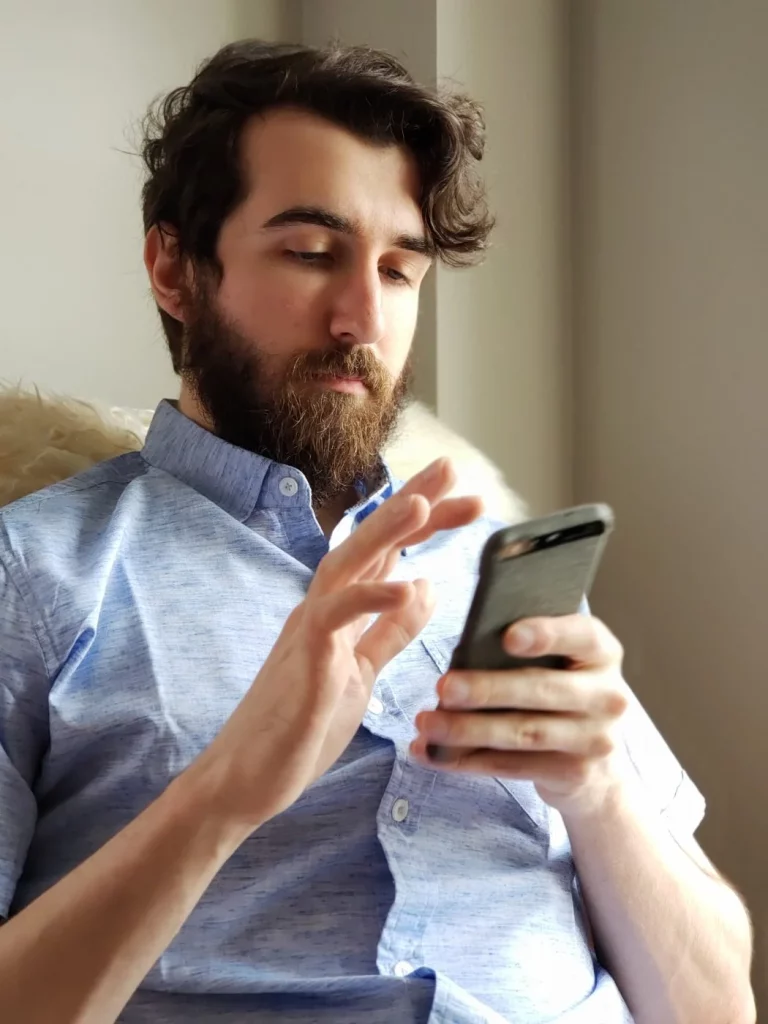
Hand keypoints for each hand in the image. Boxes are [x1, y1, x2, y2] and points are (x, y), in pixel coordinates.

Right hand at [184, 458, 482, 830]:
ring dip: (386, 531)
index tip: (465, 499)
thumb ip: (389, 633)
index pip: (388, 555)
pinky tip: (409, 583)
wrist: (246, 778)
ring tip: (424, 501)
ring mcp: (309, 630)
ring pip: (347, 565)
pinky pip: (336, 618)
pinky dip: (371, 598)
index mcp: (340, 613)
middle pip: (369, 542)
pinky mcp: (303, 660)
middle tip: (453, 468)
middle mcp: (323, 609)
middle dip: (412, 503)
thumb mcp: (360, 675)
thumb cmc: (299, 727)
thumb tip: (424, 587)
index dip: (424, 523)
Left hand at [411, 614, 631, 818]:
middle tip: (444, 686)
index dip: (546, 634)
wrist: (597, 766)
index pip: (581, 635)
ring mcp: (594, 738)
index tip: (508, 636)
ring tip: (427, 723)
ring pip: (523, 732)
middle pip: (541, 689)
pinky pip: (512, 766)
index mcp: (601, 652)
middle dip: (487, 689)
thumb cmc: (560, 692)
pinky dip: (467, 760)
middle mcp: (607, 696)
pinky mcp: (572, 773)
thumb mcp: (559, 663)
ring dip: (468, 729)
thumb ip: (526, 649)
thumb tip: (465, 648)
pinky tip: (432, 753)